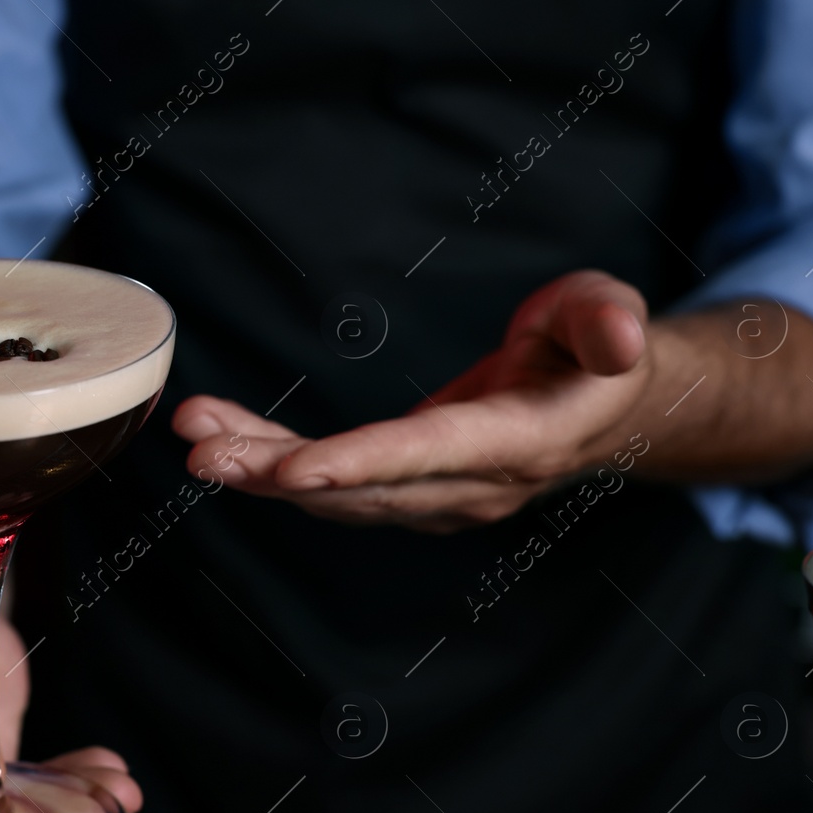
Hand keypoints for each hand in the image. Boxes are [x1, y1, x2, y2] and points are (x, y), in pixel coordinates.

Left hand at [173, 270, 651, 531]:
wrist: (603, 408)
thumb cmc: (596, 350)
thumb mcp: (609, 317)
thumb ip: (607, 325)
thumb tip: (617, 337)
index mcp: (516, 443)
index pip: (427, 456)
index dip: (358, 465)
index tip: (289, 472)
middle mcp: (466, 485)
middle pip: (360, 485)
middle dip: (276, 472)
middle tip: (201, 450)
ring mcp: (433, 495)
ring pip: (335, 491)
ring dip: (260, 467)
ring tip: (195, 435)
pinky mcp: (406, 488)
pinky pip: (332, 483)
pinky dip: (273, 463)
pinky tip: (223, 438)